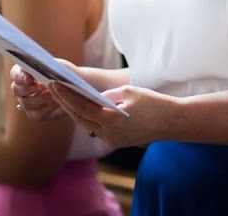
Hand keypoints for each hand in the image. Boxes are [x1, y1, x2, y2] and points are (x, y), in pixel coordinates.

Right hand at [9, 65, 65, 120]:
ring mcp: (25, 102)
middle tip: (43, 86)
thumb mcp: (57, 66)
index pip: (15, 74)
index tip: (29, 78)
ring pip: (26, 103)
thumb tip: (49, 69)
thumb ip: (50, 66)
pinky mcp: (34, 113)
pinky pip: (37, 114)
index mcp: (22, 73)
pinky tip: (56, 102)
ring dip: (40, 99)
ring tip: (52, 94)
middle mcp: (20, 88)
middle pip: (17, 89)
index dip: (20, 77)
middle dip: (30, 88)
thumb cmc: (60, 73)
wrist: (68, 89)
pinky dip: (47, 108)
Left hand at [50, 82, 172, 149]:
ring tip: (64, 97)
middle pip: (80, 119)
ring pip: (87, 126)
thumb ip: (108, 95)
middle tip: (55, 89)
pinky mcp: (117, 142)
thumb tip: (92, 97)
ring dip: (75, 112)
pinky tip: (81, 109)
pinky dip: (87, 119)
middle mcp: (109, 134)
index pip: (81, 108)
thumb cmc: (153, 103)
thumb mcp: (129, 92)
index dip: (66, 96)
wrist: (172, 122)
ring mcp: (113, 140)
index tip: (56, 84)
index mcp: (111, 120)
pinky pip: (97, 130)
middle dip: (66, 104)